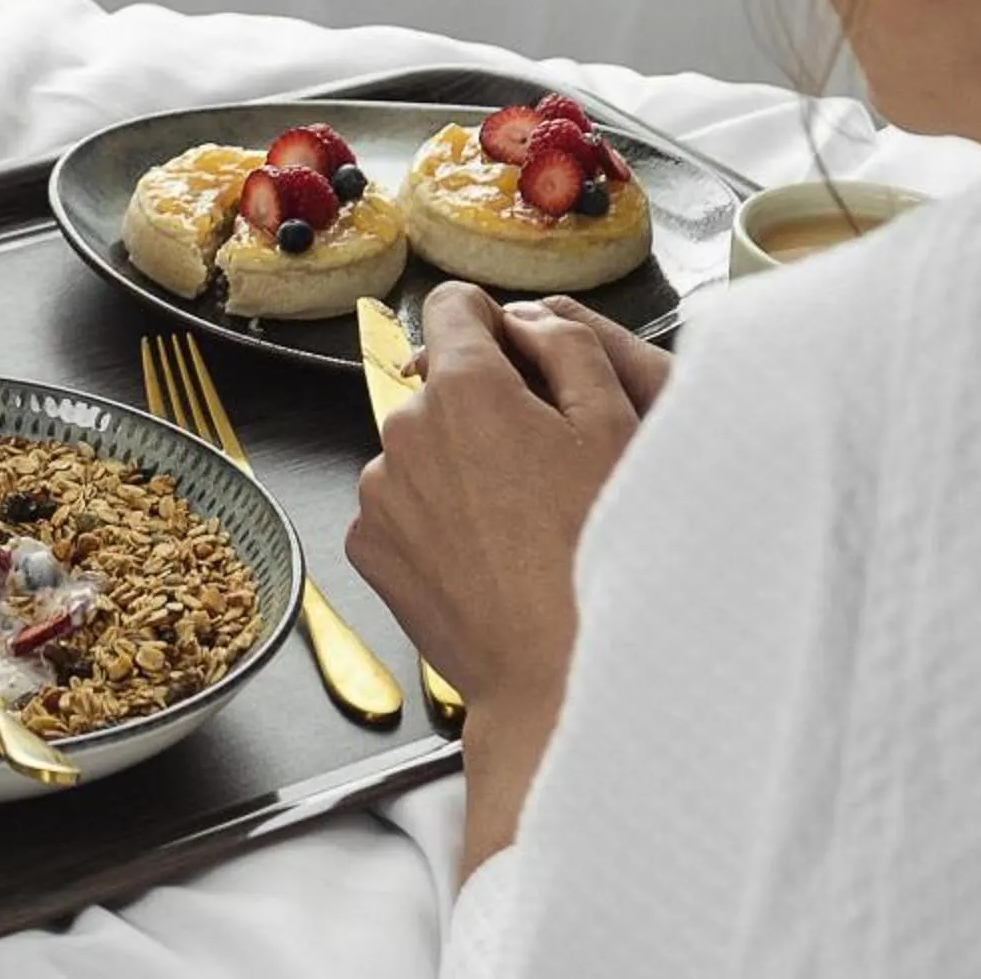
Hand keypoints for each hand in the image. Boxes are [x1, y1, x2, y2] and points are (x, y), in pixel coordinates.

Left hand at [348, 281, 648, 878]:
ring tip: (517, 518)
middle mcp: (405, 431)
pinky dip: (434, 514)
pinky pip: (401, 502)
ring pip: (421, 445)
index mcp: (466, 390)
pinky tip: (484, 551)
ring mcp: (379, 492)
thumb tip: (528, 319)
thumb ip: (567, 345)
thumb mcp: (613, 426)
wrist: (552, 674)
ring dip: (458, 461)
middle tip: (543, 460)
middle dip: (485, 403)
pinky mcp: (367, 547)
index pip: (454, 305)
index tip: (518, 355)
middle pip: (441, 382)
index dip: (494, 321)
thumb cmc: (593, 557)